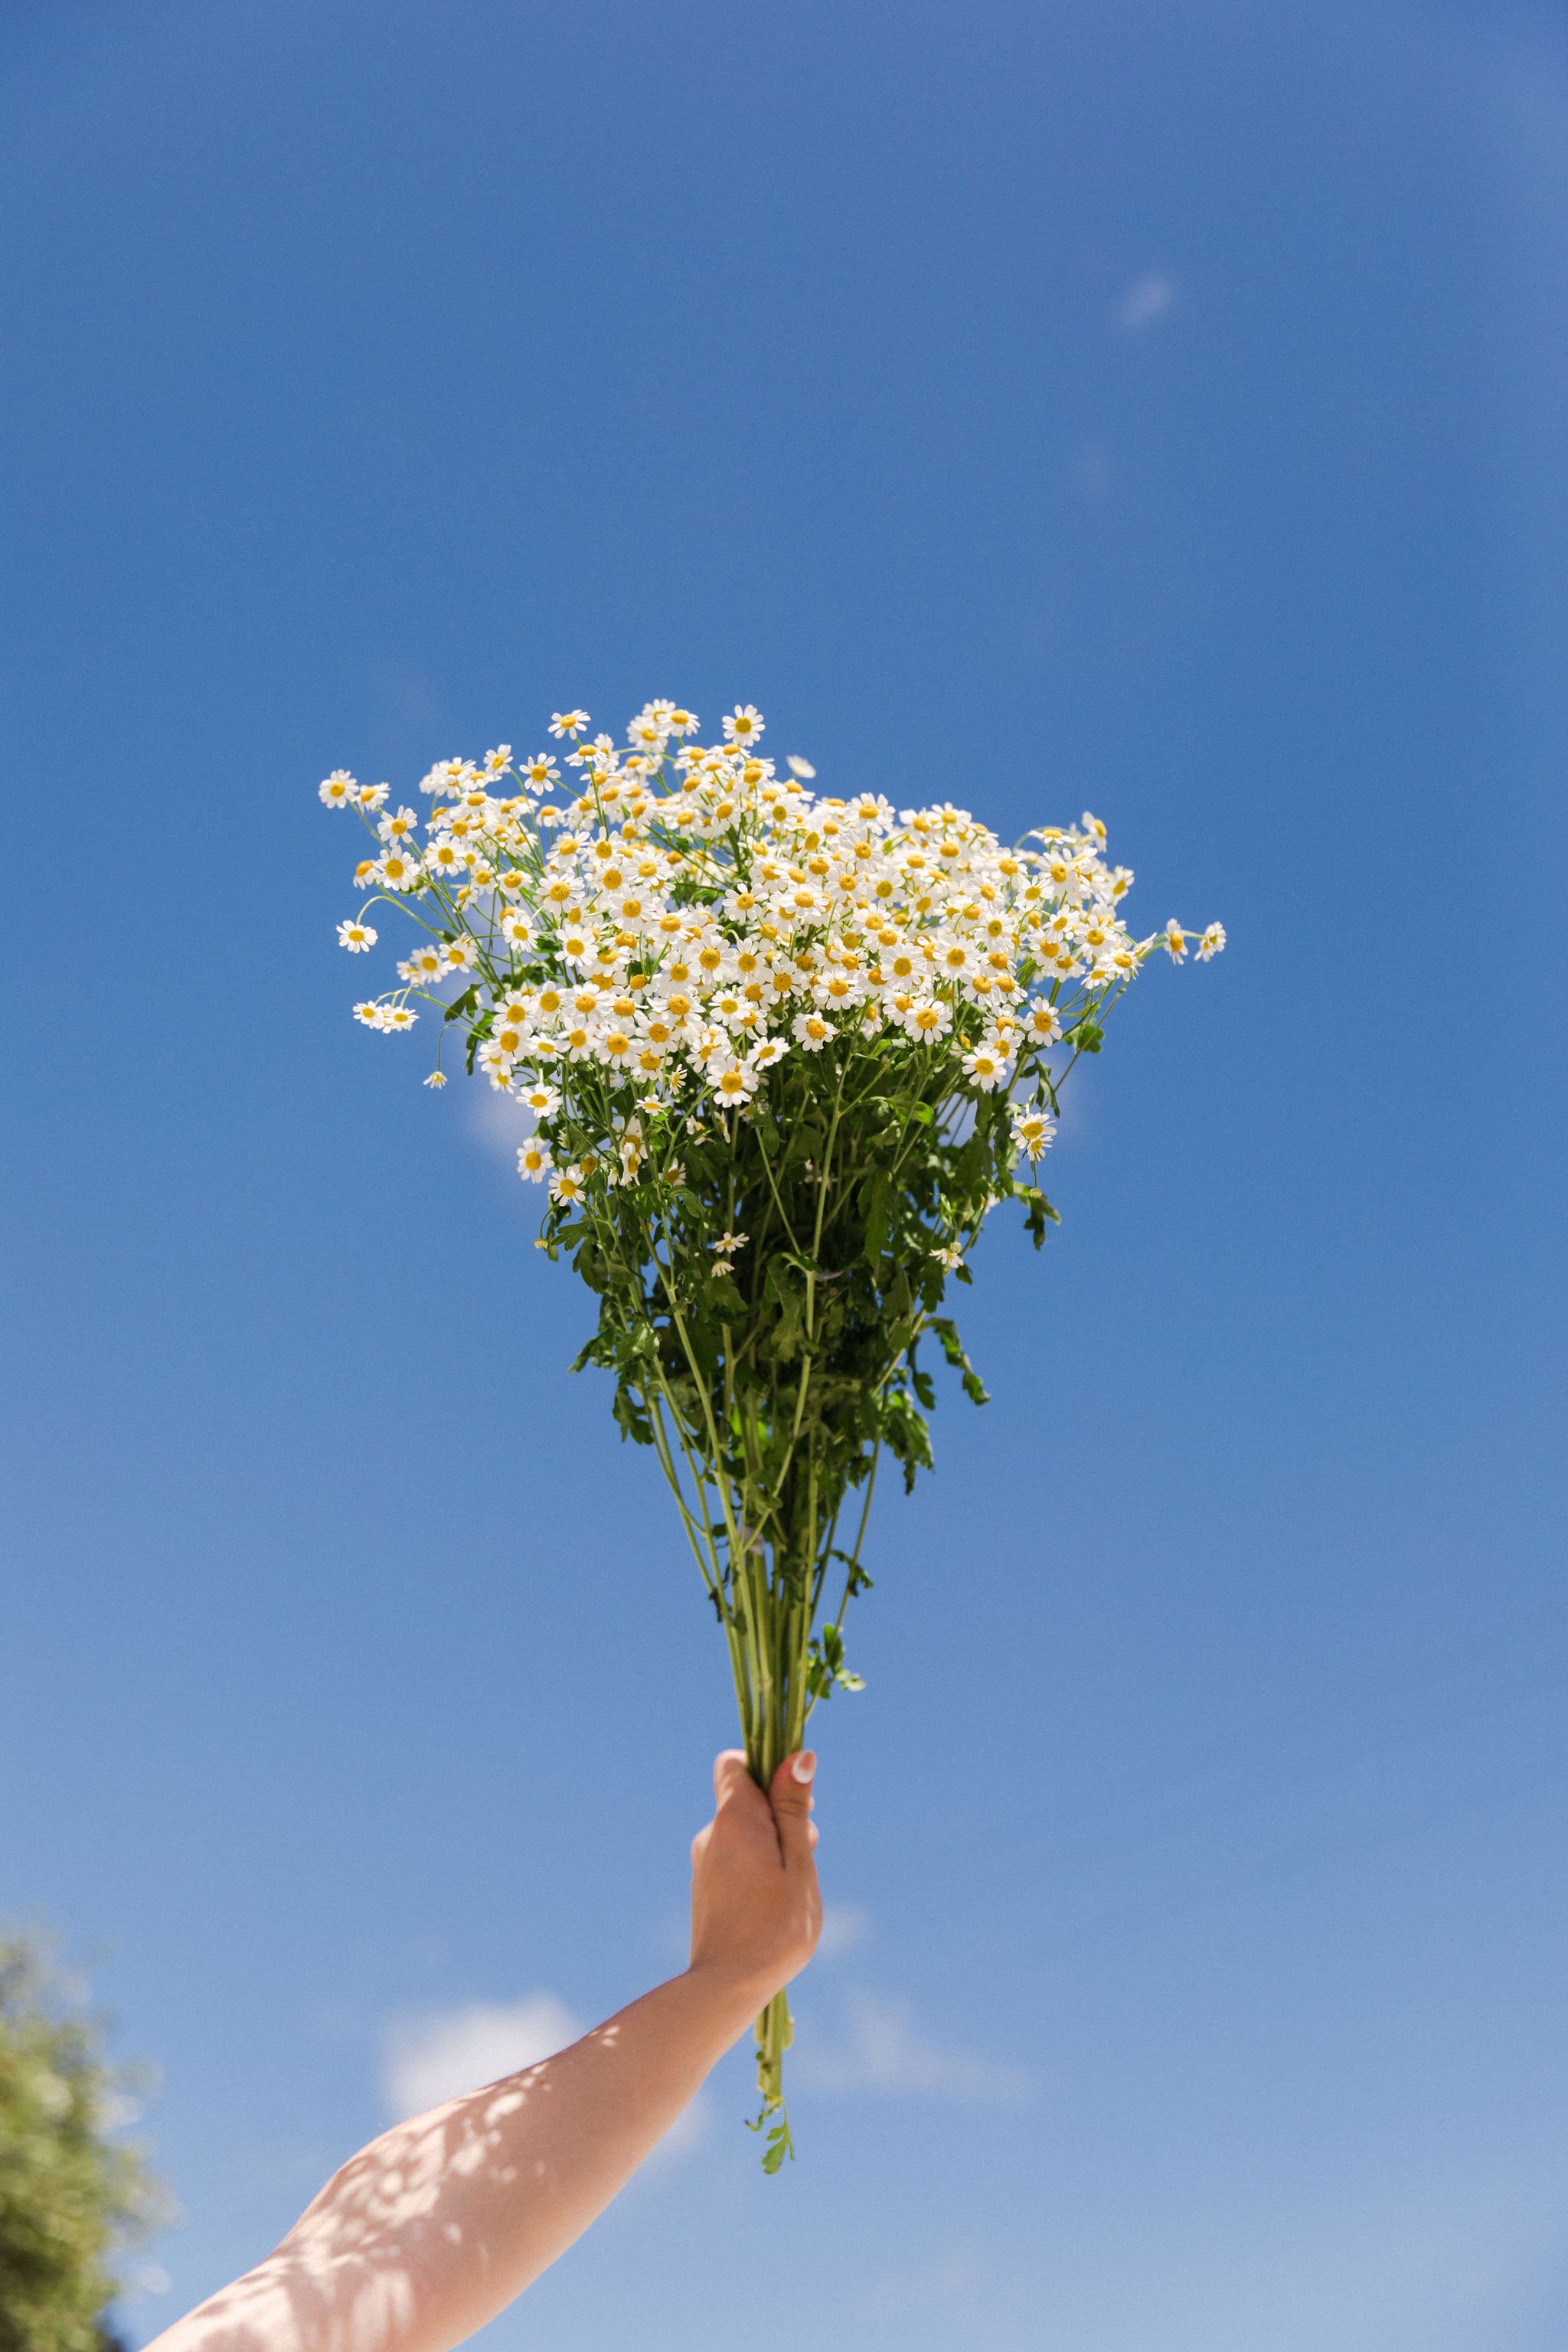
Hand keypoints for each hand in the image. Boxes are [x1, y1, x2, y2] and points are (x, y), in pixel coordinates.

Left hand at [688, 1748, 821, 2007]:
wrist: (727, 1987)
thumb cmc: (775, 1926)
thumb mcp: (797, 1861)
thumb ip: (794, 1809)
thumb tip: (798, 1756)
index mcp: (733, 1818)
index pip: (735, 1763)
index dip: (766, 1768)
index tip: (796, 1797)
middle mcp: (711, 1834)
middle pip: (746, 1801)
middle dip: (780, 1815)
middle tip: (806, 1851)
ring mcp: (704, 1863)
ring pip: (744, 1834)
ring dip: (773, 1846)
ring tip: (793, 1887)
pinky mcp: (706, 1890)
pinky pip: (735, 1860)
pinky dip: (758, 1869)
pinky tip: (775, 1905)